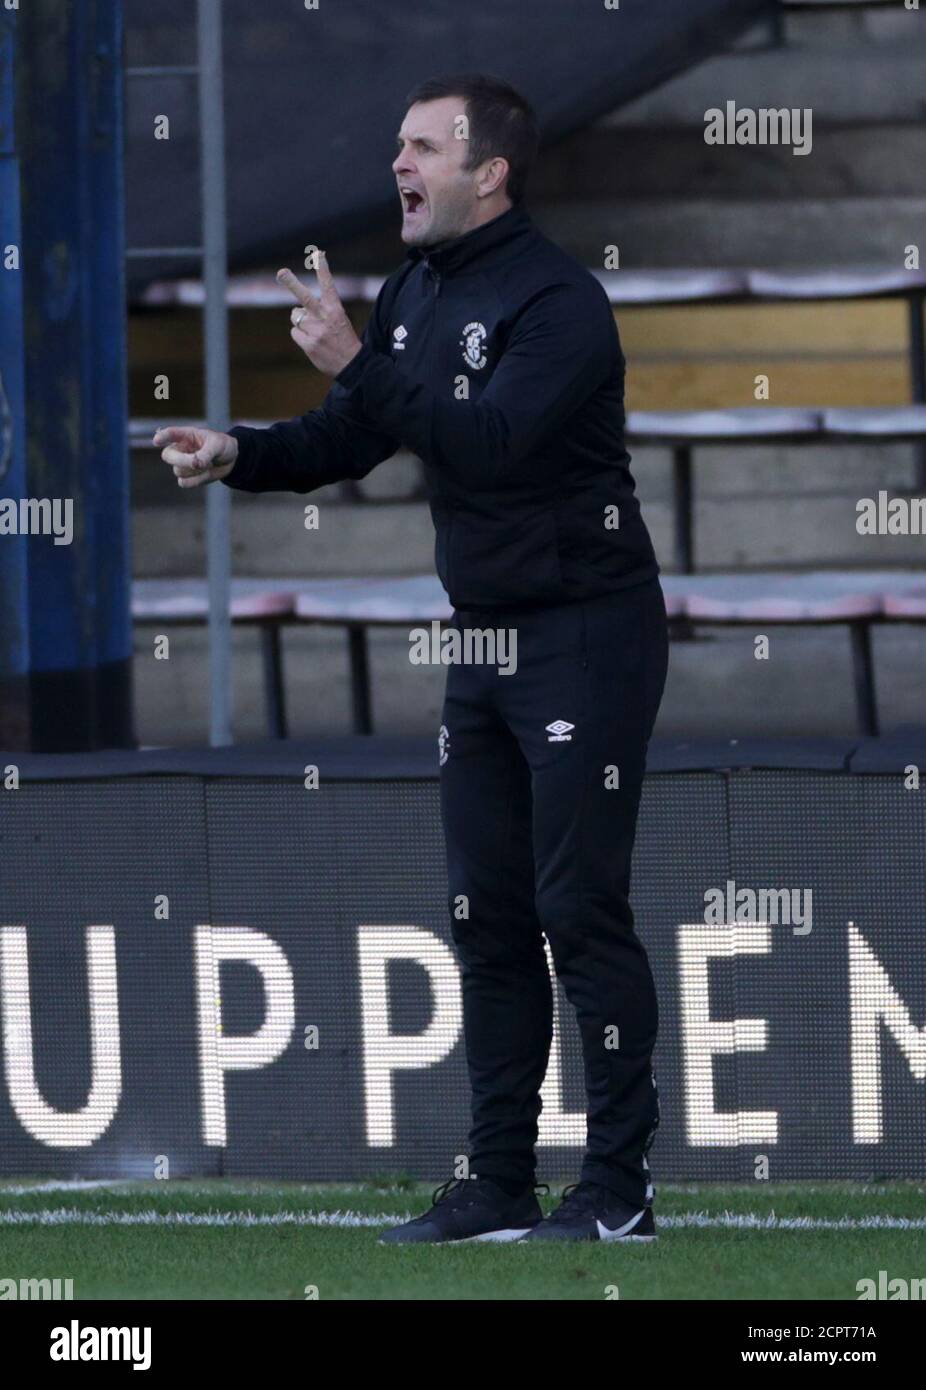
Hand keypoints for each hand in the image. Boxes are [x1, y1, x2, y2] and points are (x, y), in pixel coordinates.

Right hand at [154, 426, 237, 487]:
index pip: (170, 434)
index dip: (162, 436)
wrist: (231, 459)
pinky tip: (206, 473)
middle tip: (196, 462)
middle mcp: (180, 449)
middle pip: (168, 456)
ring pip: (178, 471)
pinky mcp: (187, 477)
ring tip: (209, 464)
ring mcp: (181, 464)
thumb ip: (206, 453)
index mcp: (186, 435)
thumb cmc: (222, 446)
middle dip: (181, 460)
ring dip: (195, 471)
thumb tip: (196, 464)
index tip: (157, 440)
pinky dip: (197, 480)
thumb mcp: (217, 445)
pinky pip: (184, 482)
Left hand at [278, 253, 362, 377]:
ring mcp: (315, 331)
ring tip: (315, 331)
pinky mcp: (308, 344)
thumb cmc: (344, 340)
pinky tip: (312, 342)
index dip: (322, 268)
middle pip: (304, 296)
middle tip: (281, 272)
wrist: (352, 366)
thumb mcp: (339, 320)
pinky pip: (295, 332)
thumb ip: (319, 311)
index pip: (328, 285)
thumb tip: (295, 309)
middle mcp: (324, 317)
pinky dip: (300, 336)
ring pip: (295, 316)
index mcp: (336, 309)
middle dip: (291, 282)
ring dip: (300, 321)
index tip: (318, 253)